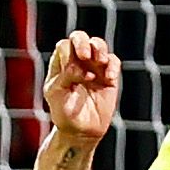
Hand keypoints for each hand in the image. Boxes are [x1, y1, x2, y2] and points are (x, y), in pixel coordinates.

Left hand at [42, 30, 118, 145]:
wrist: (80, 132)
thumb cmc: (64, 113)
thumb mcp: (56, 95)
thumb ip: (64, 77)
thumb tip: (80, 67)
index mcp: (60, 64)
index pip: (64, 45)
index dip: (69, 51)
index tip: (71, 69)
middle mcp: (77, 62)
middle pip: (80, 38)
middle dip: (83, 42)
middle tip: (85, 55)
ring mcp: (94, 67)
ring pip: (98, 45)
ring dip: (99, 49)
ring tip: (99, 61)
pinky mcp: (108, 77)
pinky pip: (113, 62)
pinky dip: (112, 65)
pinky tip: (108, 77)